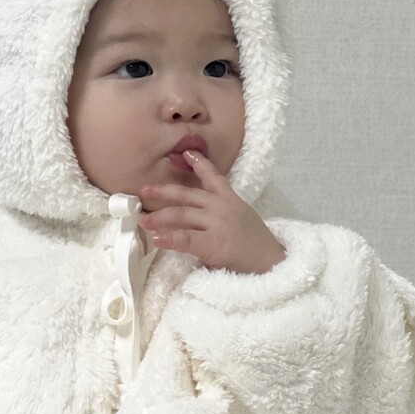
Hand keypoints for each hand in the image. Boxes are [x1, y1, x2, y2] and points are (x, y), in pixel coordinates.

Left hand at [139, 150, 286, 274]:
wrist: (271, 261)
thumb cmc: (254, 244)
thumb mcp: (241, 218)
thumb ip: (219, 212)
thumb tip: (195, 214)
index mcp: (230, 199)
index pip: (213, 176)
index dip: (199, 163)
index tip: (186, 152)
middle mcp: (221, 207)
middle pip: (187, 195)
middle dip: (163, 192)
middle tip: (144, 190)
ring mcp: (217, 223)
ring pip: (182, 215)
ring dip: (159, 217)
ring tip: (143, 220)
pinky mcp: (214, 243)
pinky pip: (186, 239)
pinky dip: (169, 238)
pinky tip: (157, 239)